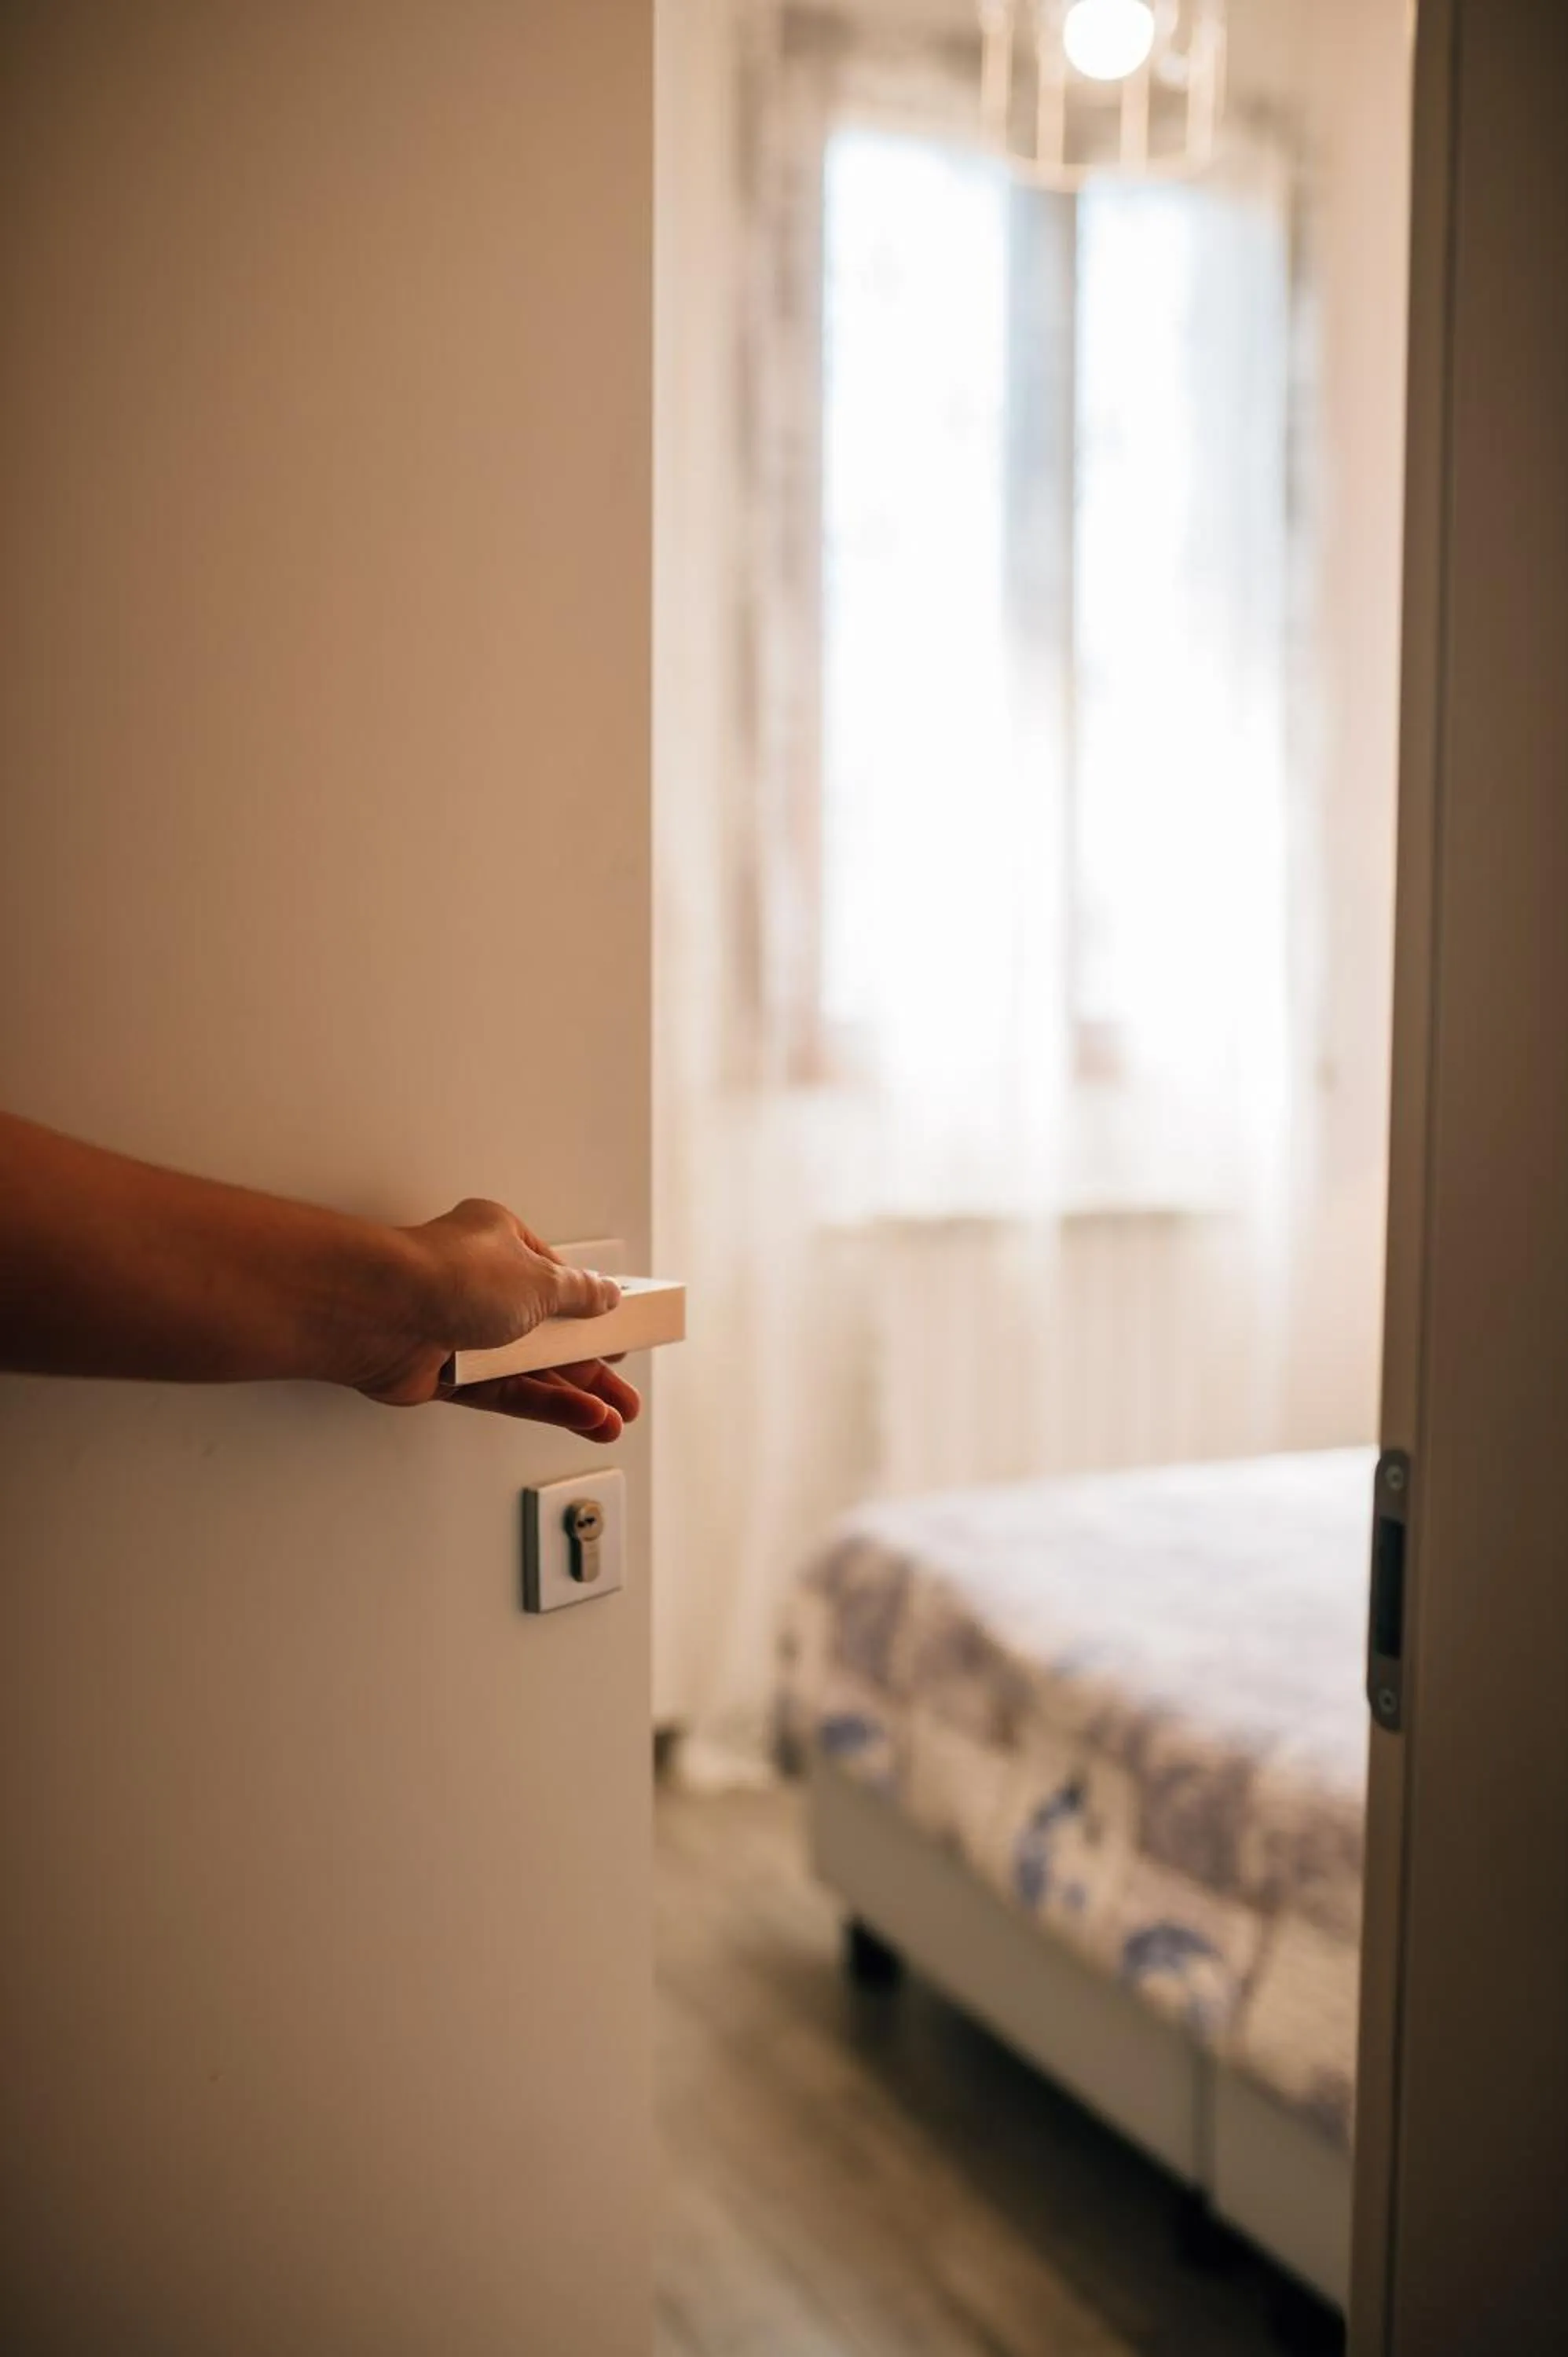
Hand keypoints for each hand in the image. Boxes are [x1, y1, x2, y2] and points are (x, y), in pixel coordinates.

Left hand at [358, 1199, 640, 1442]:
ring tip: (612, 1421)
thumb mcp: (541, 1280)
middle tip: (625, 1395)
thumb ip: (579, 1293)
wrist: (380, 1313)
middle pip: (547, 1332)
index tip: (619, 1337)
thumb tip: (605, 1293)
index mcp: (500, 1242)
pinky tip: (579, 1417)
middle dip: (591, 1368)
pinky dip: (543, 1404)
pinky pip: (504, 1393)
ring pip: (529, 1370)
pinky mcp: (446, 1375)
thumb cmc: (450, 1276)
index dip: (591, 1313)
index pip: (556, 1279)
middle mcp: (479, 1284)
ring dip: (574, 1395)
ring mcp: (460, 1332)